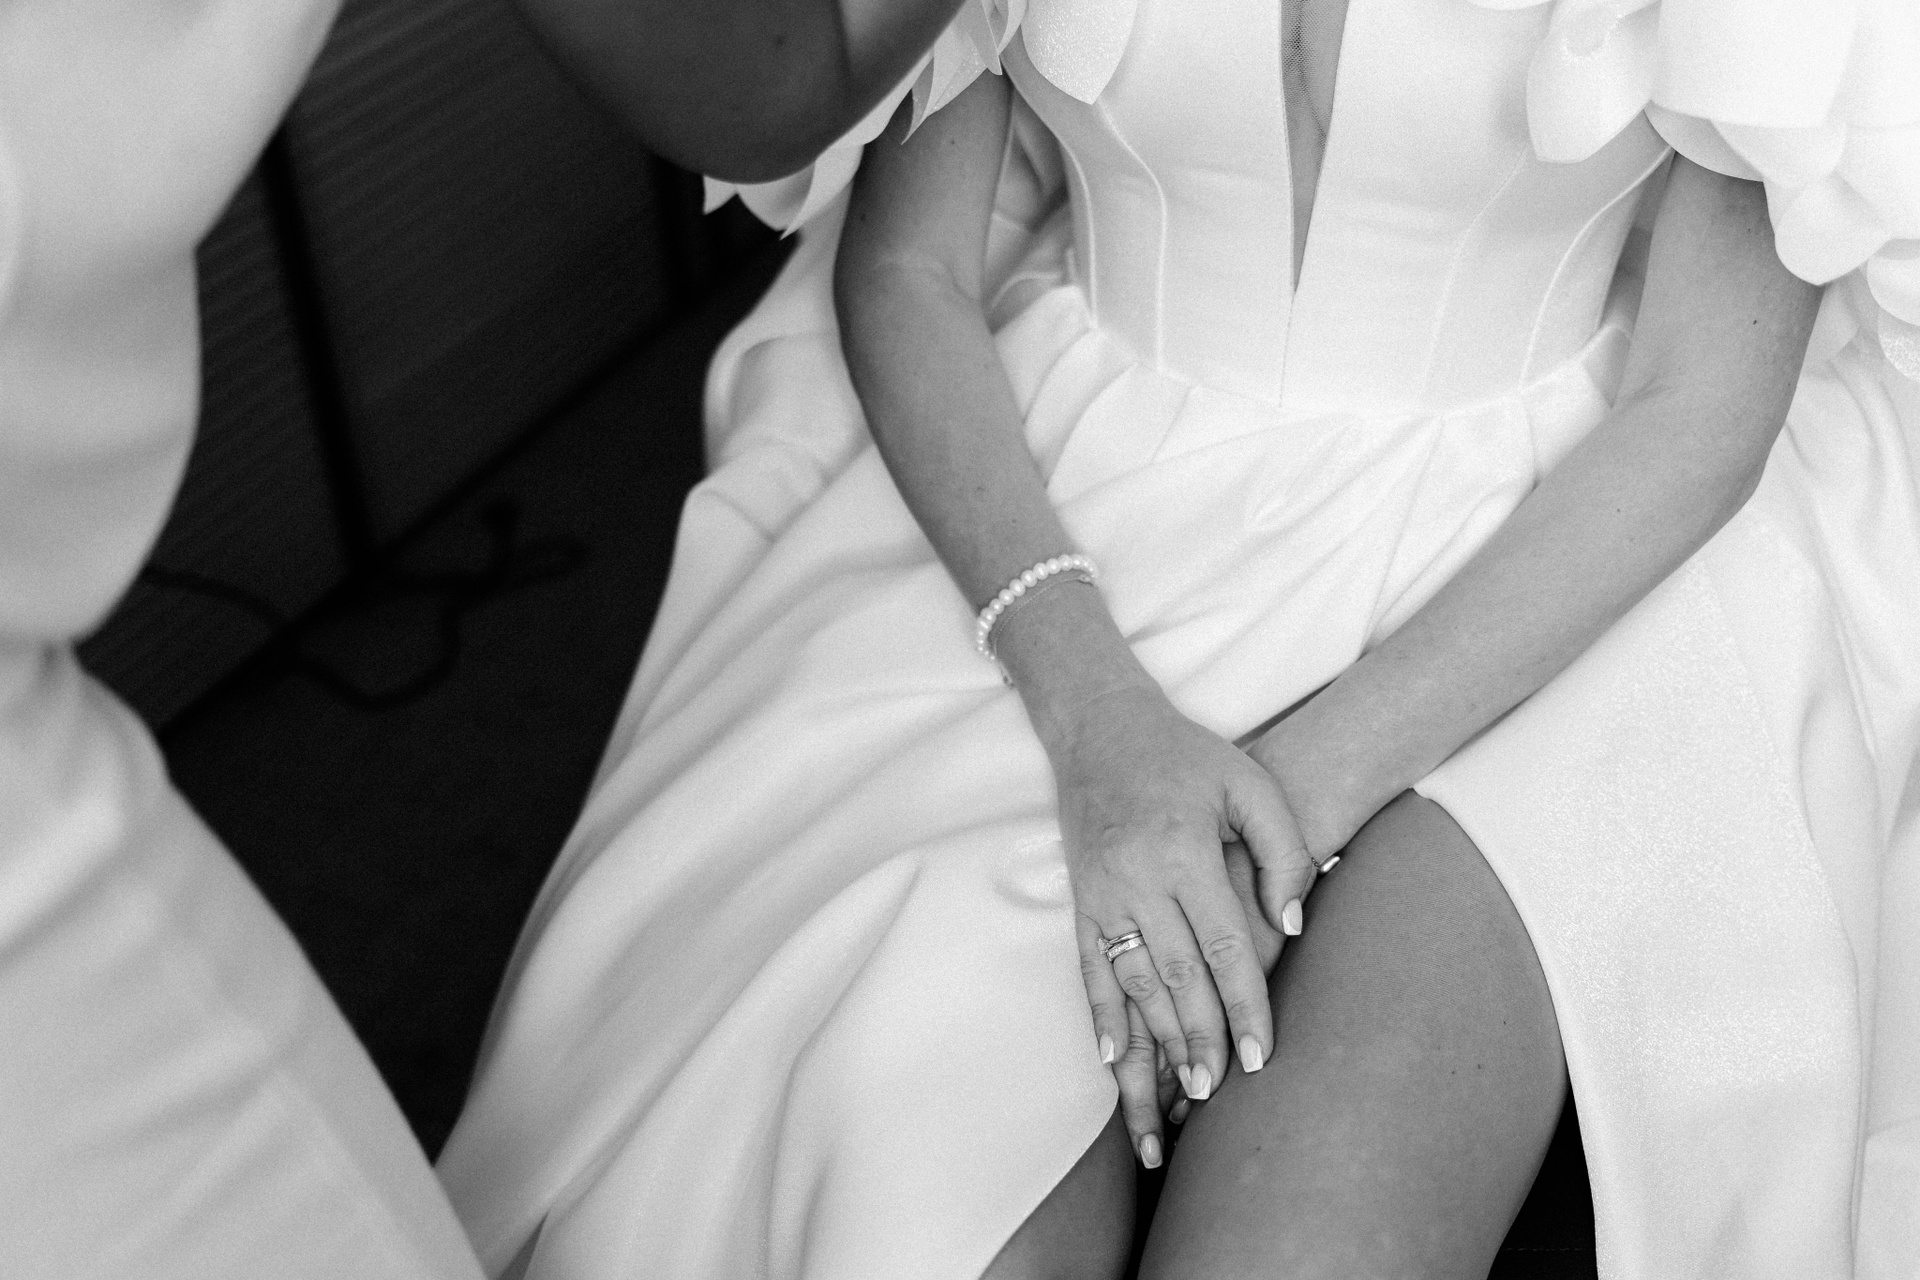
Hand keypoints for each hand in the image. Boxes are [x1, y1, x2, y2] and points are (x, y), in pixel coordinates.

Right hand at [1053, 680, 1316, 1164]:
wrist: (1100, 728)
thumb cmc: (1187, 756)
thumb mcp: (1250, 783)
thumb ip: (1284, 849)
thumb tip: (1291, 926)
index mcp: (1181, 850)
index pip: (1221, 945)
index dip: (1243, 1005)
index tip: (1260, 1056)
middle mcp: (1135, 878)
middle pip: (1175, 977)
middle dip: (1200, 1040)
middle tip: (1219, 1093)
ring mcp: (1100, 894)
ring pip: (1131, 986)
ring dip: (1154, 1044)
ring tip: (1176, 1099)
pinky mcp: (1079, 902)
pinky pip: (1089, 971)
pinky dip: (1101, 1019)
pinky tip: (1111, 1059)